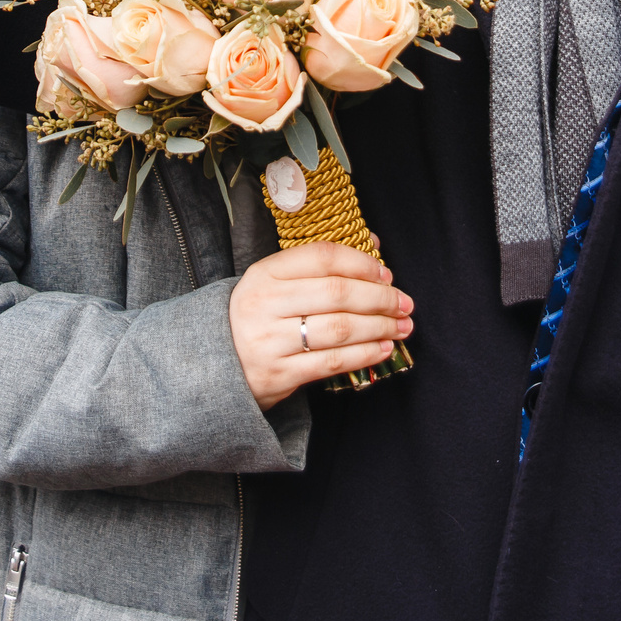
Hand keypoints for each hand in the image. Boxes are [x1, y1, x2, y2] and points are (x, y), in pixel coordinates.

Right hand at [228, 241, 412, 409]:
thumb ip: (320, 265)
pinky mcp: (279, 374)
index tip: (386, 275)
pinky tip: (383, 349)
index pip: (323, 258)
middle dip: (380, 299)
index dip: (361, 263)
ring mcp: (271, 341)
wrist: (216, 364)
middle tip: (405, 304)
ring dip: (379, 327)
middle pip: (337, 294)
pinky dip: (365, 355)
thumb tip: (374, 245)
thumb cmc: (258, 318)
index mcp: (265, 274)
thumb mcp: (276, 284)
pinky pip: (333, 362)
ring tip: (401, 327)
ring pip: (340, 329)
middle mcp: (266, 304)